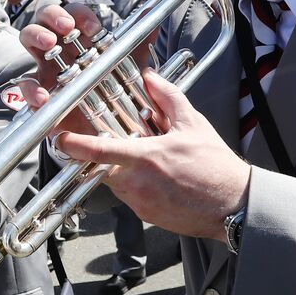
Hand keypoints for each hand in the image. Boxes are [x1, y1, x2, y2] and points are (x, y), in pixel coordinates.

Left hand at [55, 70, 250, 239]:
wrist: (233, 206)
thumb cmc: (216, 167)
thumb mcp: (193, 125)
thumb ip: (167, 98)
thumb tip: (151, 78)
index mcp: (146, 158)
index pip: (99, 151)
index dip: (75, 145)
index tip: (62, 138)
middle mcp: (138, 183)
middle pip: (104, 168)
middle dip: (109, 157)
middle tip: (128, 145)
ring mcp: (141, 203)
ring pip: (117, 183)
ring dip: (125, 171)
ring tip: (152, 162)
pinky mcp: (147, 216)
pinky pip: (131, 197)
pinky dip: (138, 186)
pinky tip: (161, 179)